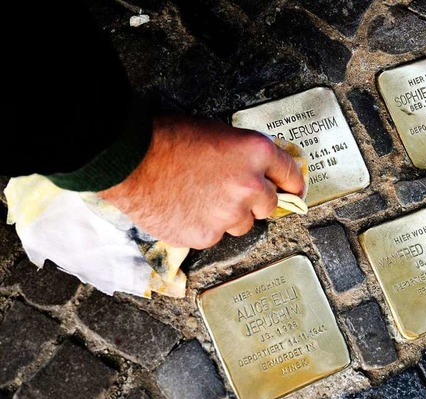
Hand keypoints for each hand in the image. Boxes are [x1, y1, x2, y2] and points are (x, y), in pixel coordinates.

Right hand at [98, 114, 304, 248]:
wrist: (131, 159)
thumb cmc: (168, 139)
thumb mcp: (218, 134)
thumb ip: (243, 157)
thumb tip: (255, 172)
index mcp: (256, 153)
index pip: (291, 176)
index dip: (292, 186)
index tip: (292, 193)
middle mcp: (250, 185)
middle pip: (269, 205)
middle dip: (255, 201)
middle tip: (230, 193)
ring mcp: (230, 214)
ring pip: (242, 224)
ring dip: (229, 216)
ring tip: (199, 198)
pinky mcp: (208, 235)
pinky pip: (215, 235)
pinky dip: (203, 226)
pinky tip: (185, 209)